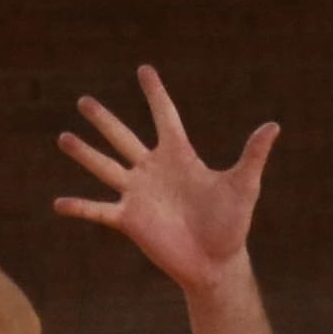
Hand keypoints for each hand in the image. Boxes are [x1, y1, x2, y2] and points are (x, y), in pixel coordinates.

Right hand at [47, 66, 274, 293]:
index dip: (155, 93)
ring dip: (85, 154)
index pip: (164, 116)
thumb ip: (253, 155)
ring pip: (105, 167)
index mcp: (179, 156)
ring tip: (63, 137)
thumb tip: (274, 125)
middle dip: (104, 120)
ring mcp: (139, 194)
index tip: (144, 70)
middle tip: (84, 101)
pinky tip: (59, 203)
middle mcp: (153, 170)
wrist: (216, 263)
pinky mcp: (130, 220)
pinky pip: (100, 210)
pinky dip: (80, 207)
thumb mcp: (243, 185)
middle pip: (123, 137)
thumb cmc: (231, 224)